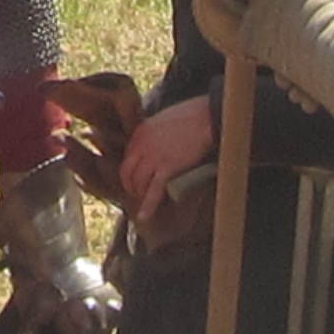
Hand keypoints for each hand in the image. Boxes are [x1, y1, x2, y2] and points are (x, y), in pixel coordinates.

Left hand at [121, 96, 214, 222]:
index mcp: (140, 133)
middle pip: (127, 173)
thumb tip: (158, 147)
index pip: (127, 158)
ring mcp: (153, 156)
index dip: (130, 173)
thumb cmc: (192, 117)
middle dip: (131, 187)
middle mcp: (141, 145)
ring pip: (137, 183)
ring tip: (146, 204)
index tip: (136, 181)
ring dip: (140, 196)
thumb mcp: (164, 121)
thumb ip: (155, 135)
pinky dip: (148, 206)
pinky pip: (154, 191)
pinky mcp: (167, 167)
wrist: (206, 117)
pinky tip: (145, 217)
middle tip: (138, 196)